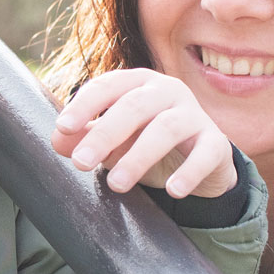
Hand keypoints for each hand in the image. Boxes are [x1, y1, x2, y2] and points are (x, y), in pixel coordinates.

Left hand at [50, 68, 237, 198]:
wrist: (200, 162)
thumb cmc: (148, 143)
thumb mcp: (114, 141)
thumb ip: (86, 137)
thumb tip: (57, 139)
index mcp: (139, 83)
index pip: (109, 86)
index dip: (85, 104)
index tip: (63, 126)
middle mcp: (168, 91)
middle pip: (134, 106)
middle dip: (105, 134)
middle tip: (81, 163)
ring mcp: (195, 115)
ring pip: (166, 129)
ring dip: (138, 156)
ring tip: (116, 184)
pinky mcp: (216, 143)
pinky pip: (204, 154)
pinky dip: (189, 172)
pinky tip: (174, 191)